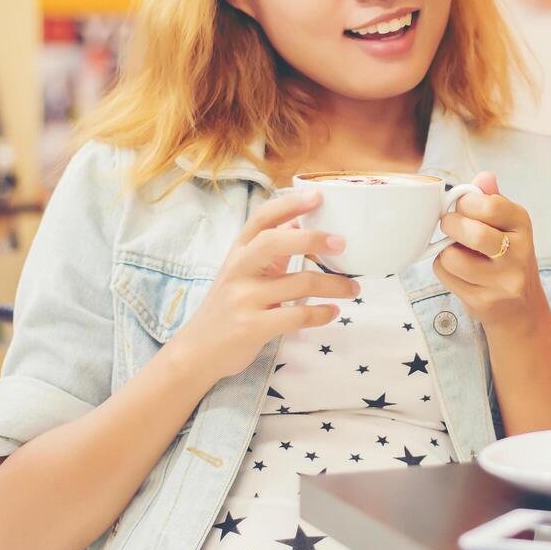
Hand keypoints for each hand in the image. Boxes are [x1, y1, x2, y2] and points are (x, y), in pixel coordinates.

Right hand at [167, 190, 358, 384]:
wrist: (198, 352)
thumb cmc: (228, 307)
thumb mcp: (243, 272)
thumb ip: (271, 251)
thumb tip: (301, 222)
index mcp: (238, 252)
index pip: (261, 219)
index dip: (289, 205)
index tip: (318, 196)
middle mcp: (238, 270)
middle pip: (274, 243)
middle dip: (312, 239)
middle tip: (342, 243)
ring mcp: (243, 299)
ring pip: (298, 283)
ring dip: (334, 285)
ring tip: (353, 288)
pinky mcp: (252, 327)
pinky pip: (296, 316)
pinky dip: (321, 314)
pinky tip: (332, 312)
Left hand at [433, 172, 548, 336]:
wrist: (521, 308)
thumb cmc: (508, 256)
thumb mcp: (508, 225)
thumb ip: (493, 199)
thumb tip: (484, 176)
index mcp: (523, 225)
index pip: (490, 205)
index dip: (466, 202)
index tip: (462, 206)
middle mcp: (519, 254)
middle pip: (472, 232)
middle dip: (450, 224)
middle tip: (449, 225)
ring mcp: (503, 281)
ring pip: (452, 257)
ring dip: (445, 251)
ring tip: (456, 251)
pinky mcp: (484, 301)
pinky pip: (446, 276)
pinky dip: (444, 269)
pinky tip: (458, 270)